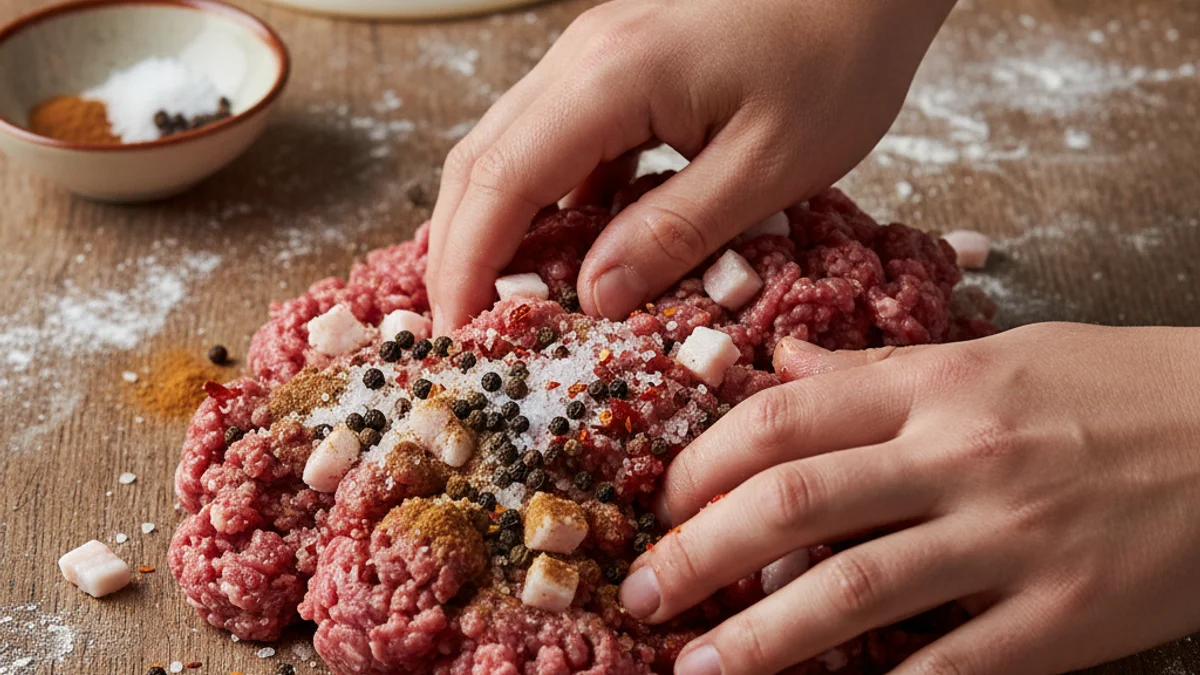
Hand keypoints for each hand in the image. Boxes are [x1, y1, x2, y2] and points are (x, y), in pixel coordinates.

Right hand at [426, 0, 955, 333]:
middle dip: (460, 249)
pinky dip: (541, 200)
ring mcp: (593, 55)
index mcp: (611, 79)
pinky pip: (554, 140)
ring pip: (507, 147)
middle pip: (481, 161)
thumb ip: (674, 232)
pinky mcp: (616, 65)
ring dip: (493, 224)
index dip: (468, 264)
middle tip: (465, 328)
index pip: (502, 181)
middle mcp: (581, 58)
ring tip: (503, 300)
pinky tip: (564, 249)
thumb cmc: (838, 55)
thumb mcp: (768, 165)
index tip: (457, 333)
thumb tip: (594, 296)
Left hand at [620, 323, 1199, 674]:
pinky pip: (949, 667)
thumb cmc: (1117, 390)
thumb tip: (778, 363)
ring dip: (760, 641)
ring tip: (698, 673)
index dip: (703, 466)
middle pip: (793, 503)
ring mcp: (1013, 537)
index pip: (782, 418)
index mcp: (937, 384)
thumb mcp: (996, 354)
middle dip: (700, 555)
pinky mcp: (1065, 616)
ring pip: (853, 592)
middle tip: (644, 594)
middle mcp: (962, 454)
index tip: (665, 507)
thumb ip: (880, 366)